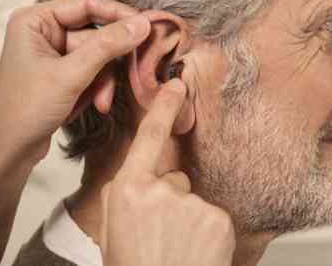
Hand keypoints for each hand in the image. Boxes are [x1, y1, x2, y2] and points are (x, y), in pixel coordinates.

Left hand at [0, 0, 150, 170]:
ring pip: (97, 54)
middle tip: (135, 66)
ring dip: (105, 79)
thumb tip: (142, 23)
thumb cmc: (26, 110)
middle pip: (95, 31)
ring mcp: (51, 52)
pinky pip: (91, 70)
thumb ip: (108, 46)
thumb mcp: (71, 75)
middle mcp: (42, 30)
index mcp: (34, 20)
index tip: (148, 26)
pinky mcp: (60, 72)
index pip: (87, 3)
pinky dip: (98, 87)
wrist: (7, 152)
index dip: (119, 14)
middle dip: (110, 59)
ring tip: (102, 101)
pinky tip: (96, 105)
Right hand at [100, 79, 235, 265]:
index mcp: (128, 189)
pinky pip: (212, 216)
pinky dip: (206, 234)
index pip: (148, 137)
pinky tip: (193, 252)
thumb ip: (129, 194)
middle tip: (159, 236)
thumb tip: (145, 181)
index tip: (176, 84)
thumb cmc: (132, 265)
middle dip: (170, 202)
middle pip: (173, 180)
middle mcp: (159, 190)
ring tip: (175, 249)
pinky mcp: (217, 218)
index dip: (163, 108)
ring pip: (192, 201)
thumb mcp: (114, 226)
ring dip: (188, 221)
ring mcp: (190, 203)